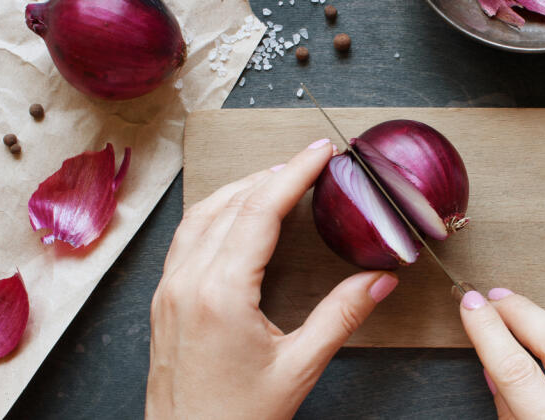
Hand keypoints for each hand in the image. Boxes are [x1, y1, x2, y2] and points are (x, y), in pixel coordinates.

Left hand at [146, 138, 399, 418]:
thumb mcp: (299, 367)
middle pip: (232, 203)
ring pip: (203, 214)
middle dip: (273, 174)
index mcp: (221, 293)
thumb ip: (342, 316)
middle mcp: (188, 282)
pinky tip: (235, 216)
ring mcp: (170, 289)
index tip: (320, 152)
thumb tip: (379, 280)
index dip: (295, 174)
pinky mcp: (164, 301)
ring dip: (241, 189)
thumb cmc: (236, 419)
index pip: (261, 210)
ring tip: (278, 179)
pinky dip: (216, 212)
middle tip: (310, 161)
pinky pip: (187, 237)